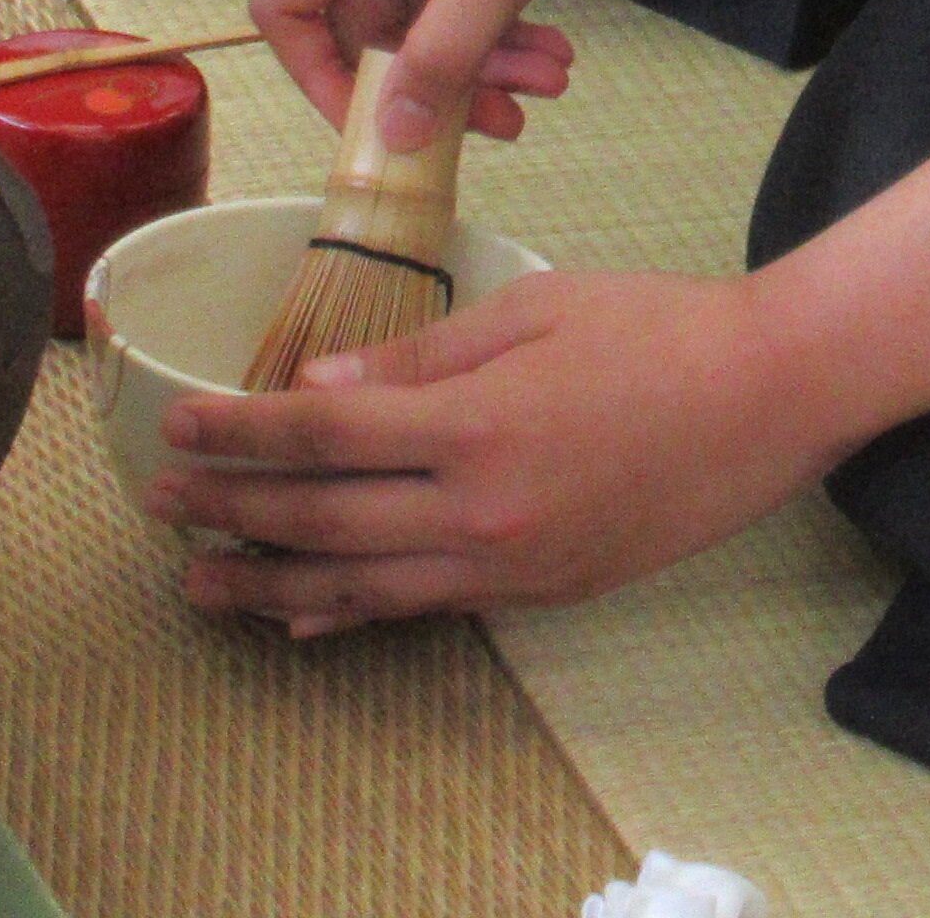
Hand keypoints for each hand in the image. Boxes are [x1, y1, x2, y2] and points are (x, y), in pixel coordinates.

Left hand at [152, 269, 851, 628]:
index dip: (241, 435)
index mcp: (477, 424)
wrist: (769, 398)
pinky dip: (353, 614)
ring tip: (201, 581)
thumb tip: (319, 393)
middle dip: (232, 513)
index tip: (180, 426)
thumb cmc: (657, 328)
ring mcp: (511, 563)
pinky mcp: (540, 591)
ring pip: (361, 586)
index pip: (324, 437)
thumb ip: (421, 358)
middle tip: (160, 503)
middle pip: (324, 520)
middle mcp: (482, 510)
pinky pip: (423, 610)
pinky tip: (303, 617)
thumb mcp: (535, 312)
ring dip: (270, 584)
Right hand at [253, 0, 675, 149]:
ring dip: (483, 55)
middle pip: (368, 16)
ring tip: (553, 82)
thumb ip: (438, 60)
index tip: (379, 131)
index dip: (321, 77)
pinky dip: (498, 21)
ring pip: (423, 7)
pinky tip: (554, 53)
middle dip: (437, 73)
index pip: (286, 5)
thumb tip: (391, 140)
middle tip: (507, 118)